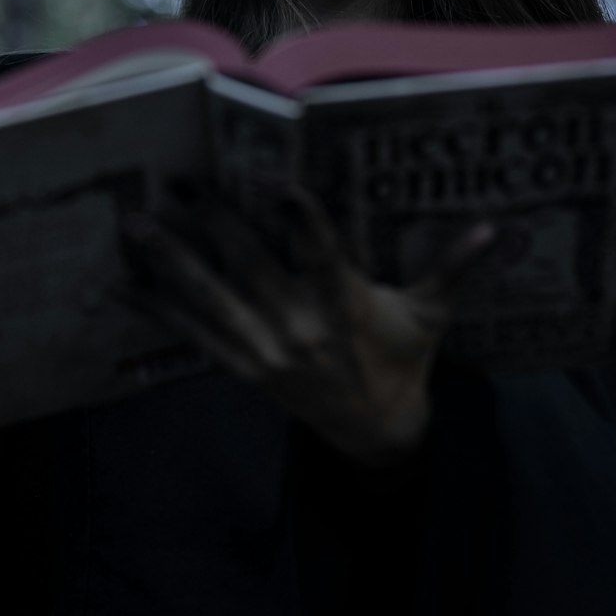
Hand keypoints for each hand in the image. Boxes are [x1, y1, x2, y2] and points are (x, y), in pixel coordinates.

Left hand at [119, 182, 495, 466]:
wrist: (376, 433)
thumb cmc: (402, 359)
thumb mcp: (429, 315)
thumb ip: (454, 267)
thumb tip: (495, 226)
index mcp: (344, 307)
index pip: (323, 258)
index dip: (302, 222)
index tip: (279, 185)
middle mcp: (298, 328)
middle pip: (250, 270)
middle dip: (214, 224)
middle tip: (182, 182)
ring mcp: (264, 350)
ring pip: (211, 300)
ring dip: (171, 261)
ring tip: (137, 225)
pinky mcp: (242, 367)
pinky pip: (193, 336)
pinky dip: (156, 311)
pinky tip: (120, 286)